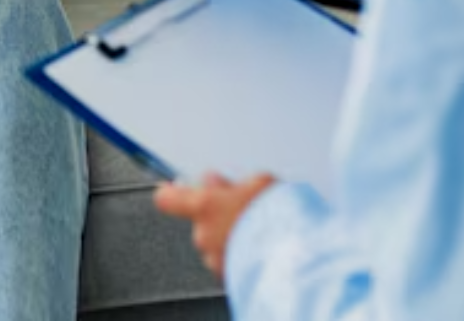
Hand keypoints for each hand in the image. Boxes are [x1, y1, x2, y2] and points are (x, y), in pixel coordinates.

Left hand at [154, 173, 276, 278]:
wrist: (297, 258)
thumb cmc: (278, 218)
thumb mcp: (257, 183)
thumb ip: (231, 184)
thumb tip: (216, 183)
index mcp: (204, 206)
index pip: (167, 198)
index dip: (172, 192)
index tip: (174, 187)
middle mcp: (204, 236)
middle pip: (199, 220)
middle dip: (217, 214)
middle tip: (240, 207)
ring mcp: (216, 261)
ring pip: (216, 243)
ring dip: (230, 237)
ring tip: (258, 231)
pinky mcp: (232, 279)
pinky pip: (230, 262)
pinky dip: (241, 256)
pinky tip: (261, 249)